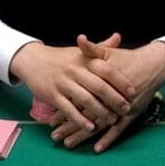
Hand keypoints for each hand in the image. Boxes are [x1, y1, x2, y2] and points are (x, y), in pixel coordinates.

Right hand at [9, 34, 134, 132]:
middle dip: (114, 99)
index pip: (106, 69)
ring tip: (112, 120)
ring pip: (85, 99)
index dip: (120, 81)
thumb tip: (118, 37)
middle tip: (126, 109)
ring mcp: (63, 83)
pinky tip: (89, 127)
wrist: (32, 60)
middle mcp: (74, 70)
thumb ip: (99, 48)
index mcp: (84, 60)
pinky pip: (68, 109)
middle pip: (98, 86)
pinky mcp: (52, 95)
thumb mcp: (80, 52)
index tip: (132, 91)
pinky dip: (79, 119)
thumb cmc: (60, 58)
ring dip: (100, 112)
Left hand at [50, 37, 164, 152]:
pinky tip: (97, 149)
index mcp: (99, 83)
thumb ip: (92, 48)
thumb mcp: (109, 52)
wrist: (153, 65)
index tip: (49, 119)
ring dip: (83, 135)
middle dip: (68, 126)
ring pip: (98, 124)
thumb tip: (79, 39)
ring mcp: (120, 107)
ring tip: (68, 144)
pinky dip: (108, 139)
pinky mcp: (131, 114)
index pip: (77, 98)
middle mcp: (108, 97)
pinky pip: (118, 129)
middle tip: (54, 136)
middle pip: (84, 114)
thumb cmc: (128, 59)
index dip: (63, 109)